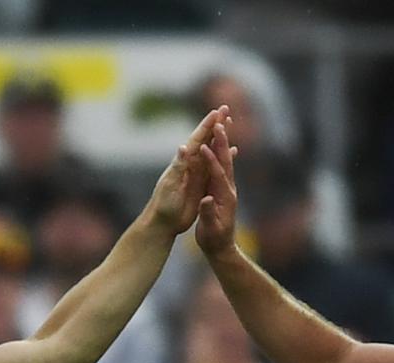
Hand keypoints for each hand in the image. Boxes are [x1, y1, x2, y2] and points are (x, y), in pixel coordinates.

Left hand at [145, 106, 231, 234]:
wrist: (163, 223)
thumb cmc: (163, 205)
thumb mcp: (170, 185)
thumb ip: (178, 167)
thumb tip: (183, 146)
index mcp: (183, 163)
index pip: (197, 140)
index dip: (206, 126)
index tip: (216, 112)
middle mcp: (190, 165)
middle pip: (205, 140)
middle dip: (215, 124)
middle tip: (225, 108)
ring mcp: (196, 174)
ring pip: (211, 150)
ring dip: (220, 136)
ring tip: (229, 122)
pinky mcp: (201, 184)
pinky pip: (214, 166)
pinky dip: (222, 157)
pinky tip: (231, 151)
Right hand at [196, 120, 238, 254]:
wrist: (222, 248)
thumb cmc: (214, 241)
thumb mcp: (210, 230)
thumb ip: (208, 214)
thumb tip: (206, 200)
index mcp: (224, 198)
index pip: (218, 175)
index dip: (211, 161)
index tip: (204, 147)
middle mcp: (228, 190)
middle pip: (225, 162)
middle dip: (222, 142)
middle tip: (219, 123)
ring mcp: (227, 189)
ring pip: (225, 161)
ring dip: (222, 143)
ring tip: (220, 125)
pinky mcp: (222, 190)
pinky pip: (222, 167)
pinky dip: (220, 153)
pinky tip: (219, 144)